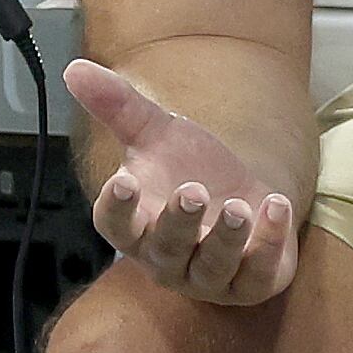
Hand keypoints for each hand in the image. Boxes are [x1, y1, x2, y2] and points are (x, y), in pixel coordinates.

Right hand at [68, 59, 302, 304]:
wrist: (242, 195)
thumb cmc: (189, 169)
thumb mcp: (156, 134)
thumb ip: (119, 106)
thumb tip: (75, 69)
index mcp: (137, 226)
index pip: (116, 226)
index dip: (119, 208)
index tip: (124, 180)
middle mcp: (168, 258)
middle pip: (166, 248)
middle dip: (180, 222)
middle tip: (192, 191)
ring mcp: (210, 276)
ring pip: (212, 266)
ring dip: (226, 238)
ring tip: (238, 207)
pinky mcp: (251, 282)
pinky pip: (258, 273)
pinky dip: (269, 243)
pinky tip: (277, 206)